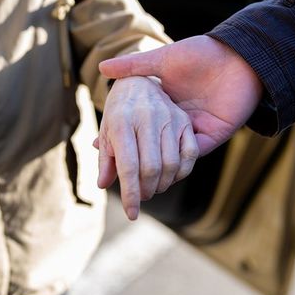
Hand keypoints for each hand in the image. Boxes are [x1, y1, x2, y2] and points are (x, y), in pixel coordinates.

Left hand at [97, 75, 198, 219]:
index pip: (128, 166)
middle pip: (151, 168)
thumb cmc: (118, 112)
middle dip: (146, 191)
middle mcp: (147, 117)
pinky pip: (190, 154)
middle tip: (142, 196)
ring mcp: (169, 117)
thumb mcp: (106, 132)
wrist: (137, 81)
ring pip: (171, 164)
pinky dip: (182, 172)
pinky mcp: (184, 120)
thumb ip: (106, 159)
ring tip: (153, 188)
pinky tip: (171, 176)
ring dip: (163, 185)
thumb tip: (104, 184)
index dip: (130, 194)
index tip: (131, 213)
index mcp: (122, 121)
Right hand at [99, 35, 263, 156]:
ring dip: (158, 166)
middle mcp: (180, 118)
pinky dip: (181, 163)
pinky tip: (163, 170)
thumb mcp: (163, 59)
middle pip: (155, 144)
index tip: (101, 143)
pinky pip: (194, 155)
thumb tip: (103, 67)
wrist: (239, 56)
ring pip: (174, 154)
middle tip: (113, 168)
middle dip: (136, 158)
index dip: (124, 136)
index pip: (142, 126)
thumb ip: (134, 65)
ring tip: (135, 176)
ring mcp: (197, 128)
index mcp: (167, 102)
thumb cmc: (201, 53)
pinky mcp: (214, 134)